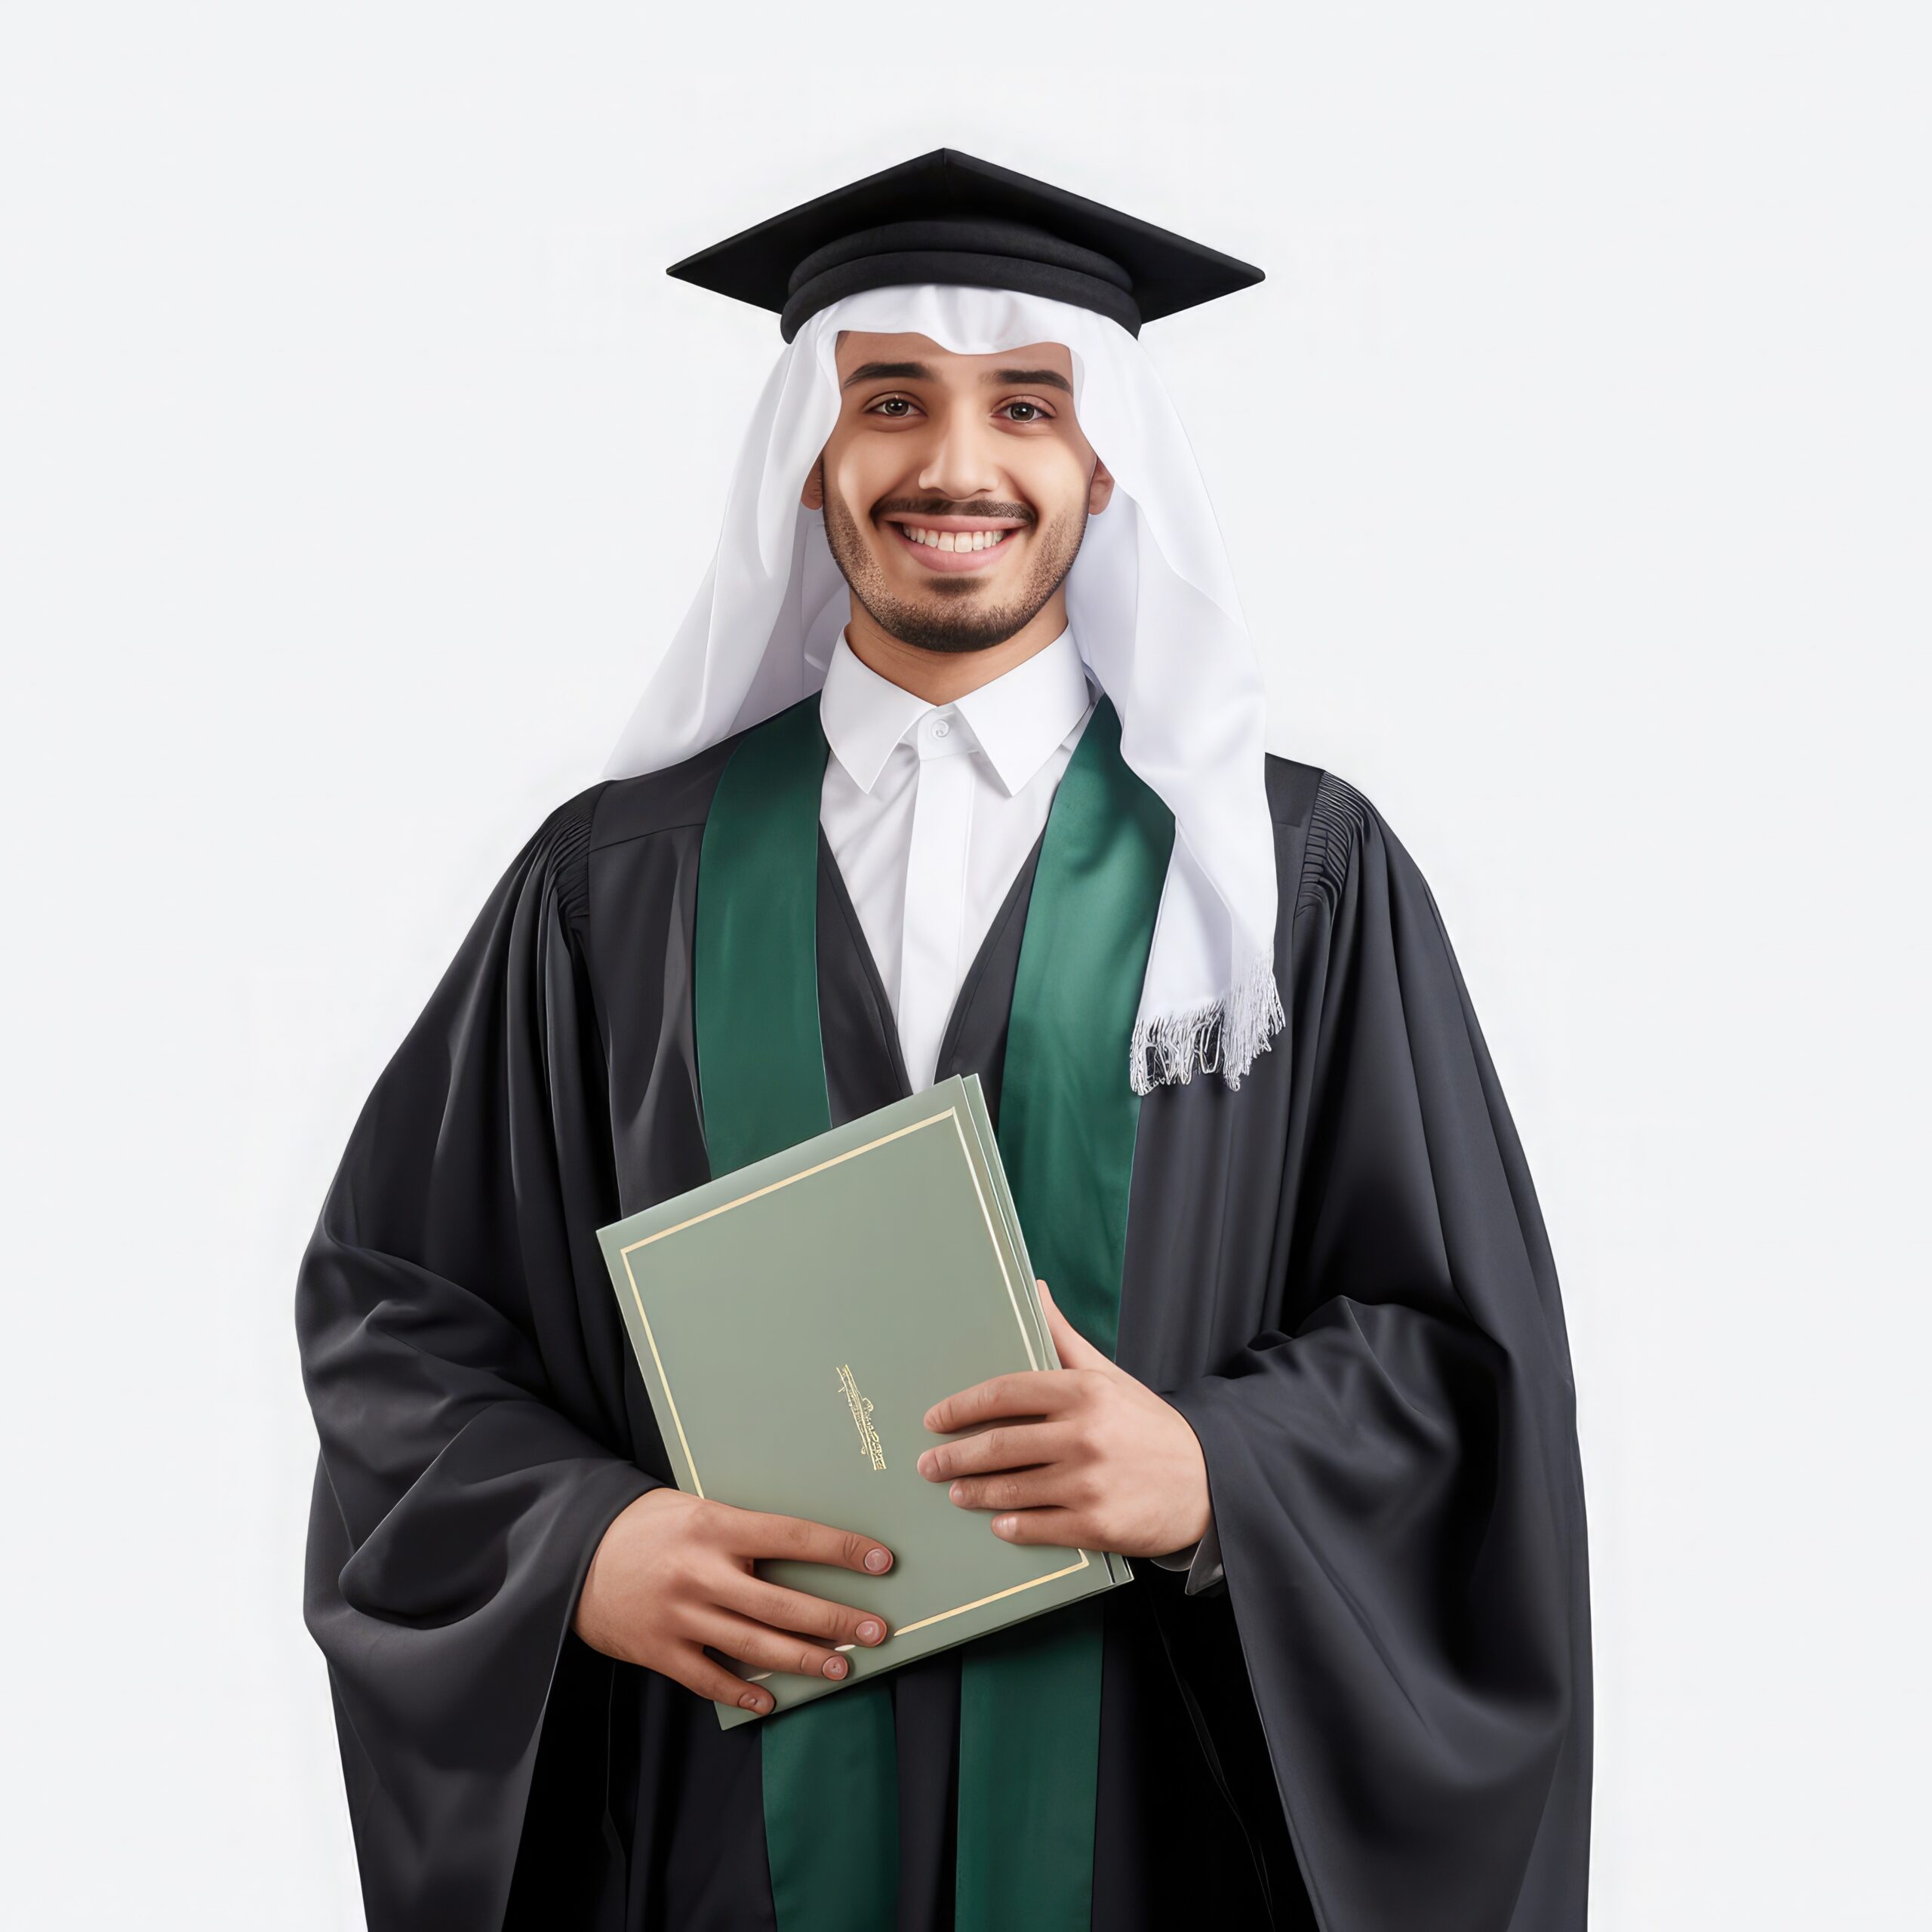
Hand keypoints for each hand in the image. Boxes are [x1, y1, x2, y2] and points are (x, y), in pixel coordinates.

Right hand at [573, 1488, 895, 1715]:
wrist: (571, 1554)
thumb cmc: (646, 1525)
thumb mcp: (695, 1508)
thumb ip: (741, 1530)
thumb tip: (804, 1547)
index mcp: (713, 1525)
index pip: (792, 1535)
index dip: (840, 1549)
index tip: (882, 1561)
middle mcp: (700, 1572)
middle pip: (781, 1602)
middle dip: (835, 1620)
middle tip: (877, 1631)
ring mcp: (679, 1615)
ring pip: (754, 1645)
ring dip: (802, 1660)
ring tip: (840, 1668)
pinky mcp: (659, 1650)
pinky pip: (709, 1678)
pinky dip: (742, 1692)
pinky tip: (770, 1701)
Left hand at [916, 1280, 1211, 1557]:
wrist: (1208, 1480)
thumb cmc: (1148, 1424)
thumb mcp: (1109, 1374)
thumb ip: (1064, 1337)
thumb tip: (1033, 1287)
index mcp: (1084, 1391)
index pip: (1005, 1393)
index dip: (961, 1407)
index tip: (934, 1419)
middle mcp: (1084, 1435)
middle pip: (1000, 1445)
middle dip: (955, 1457)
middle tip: (928, 1465)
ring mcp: (1090, 1483)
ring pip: (1012, 1490)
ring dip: (975, 1493)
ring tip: (956, 1493)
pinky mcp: (1097, 1525)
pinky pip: (1038, 1527)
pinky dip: (1012, 1526)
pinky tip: (997, 1523)